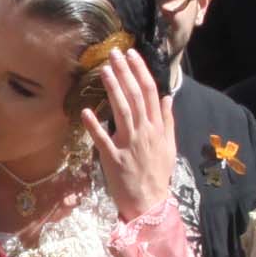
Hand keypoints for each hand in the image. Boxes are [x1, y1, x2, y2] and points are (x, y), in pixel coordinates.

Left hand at [86, 45, 177, 220]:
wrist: (150, 203)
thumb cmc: (157, 174)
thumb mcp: (169, 147)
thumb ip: (167, 121)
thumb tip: (167, 98)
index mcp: (156, 128)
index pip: (149, 92)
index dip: (140, 71)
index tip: (131, 54)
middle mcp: (144, 132)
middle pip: (135, 96)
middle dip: (124, 72)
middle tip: (114, 53)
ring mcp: (128, 144)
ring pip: (121, 111)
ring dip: (113, 89)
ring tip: (104, 70)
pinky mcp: (113, 158)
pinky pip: (102, 139)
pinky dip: (94, 125)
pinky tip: (85, 110)